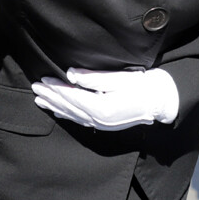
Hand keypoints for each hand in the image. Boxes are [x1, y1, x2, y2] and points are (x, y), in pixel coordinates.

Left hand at [32, 67, 178, 130]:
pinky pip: (81, 121)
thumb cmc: (144, 86)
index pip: (73, 97)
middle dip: (51, 97)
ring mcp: (102, 125)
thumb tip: (71, 74)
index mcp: (103, 108)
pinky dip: (67, 116)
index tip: (43, 78)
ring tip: (39, 99)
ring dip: (55, 107)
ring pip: (72, 116)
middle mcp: (100, 120)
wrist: (163, 101)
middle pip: (69, 107)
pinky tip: (57, 112)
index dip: (57, 88)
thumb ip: (94, 77)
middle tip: (35, 87)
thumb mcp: (121, 78)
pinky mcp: (105, 124)